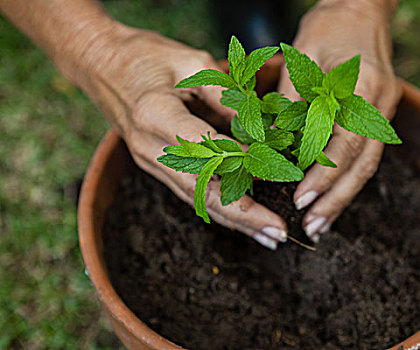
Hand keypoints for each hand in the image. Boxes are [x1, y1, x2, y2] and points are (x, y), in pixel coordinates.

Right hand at [83, 26, 287, 248]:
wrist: (98, 61)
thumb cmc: (146, 56)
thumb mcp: (193, 63)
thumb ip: (227, 98)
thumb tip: (262, 133)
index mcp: (156, 114)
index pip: (207, 148)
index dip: (243, 165)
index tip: (277, 176)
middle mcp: (149, 146)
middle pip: (201, 190)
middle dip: (244, 215)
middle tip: (279, 232)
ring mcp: (149, 159)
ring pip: (196, 199)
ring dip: (234, 221)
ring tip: (268, 236)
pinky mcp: (154, 164)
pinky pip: (189, 191)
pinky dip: (218, 207)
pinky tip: (243, 220)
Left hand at [278, 0, 400, 241]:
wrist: (361, 8)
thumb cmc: (328, 28)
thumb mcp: (302, 58)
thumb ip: (292, 103)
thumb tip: (274, 148)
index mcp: (361, 88)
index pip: (343, 142)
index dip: (323, 174)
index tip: (301, 199)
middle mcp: (379, 103)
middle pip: (362, 163)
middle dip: (336, 199)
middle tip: (313, 227)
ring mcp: (384, 110)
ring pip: (367, 164)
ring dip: (344, 196)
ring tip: (321, 223)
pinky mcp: (380, 114)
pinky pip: (365, 153)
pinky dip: (347, 178)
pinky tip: (332, 196)